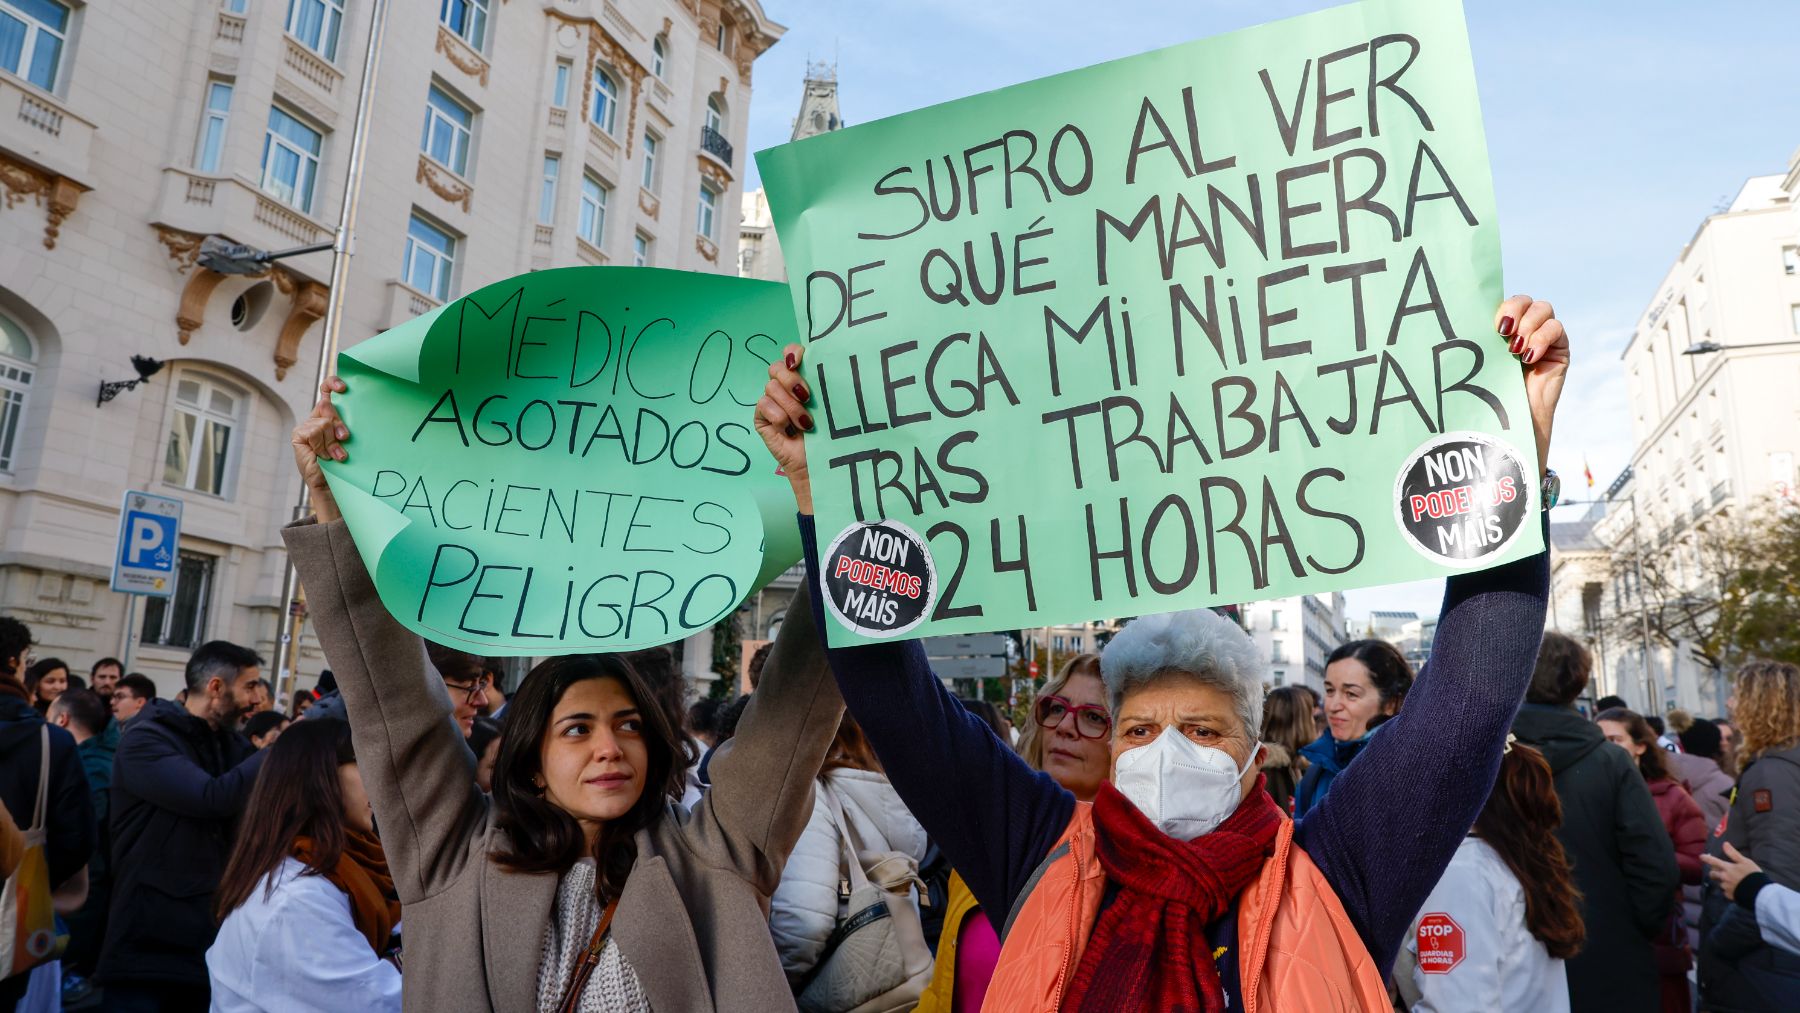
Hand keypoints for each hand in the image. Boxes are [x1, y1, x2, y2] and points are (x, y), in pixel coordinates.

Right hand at [291, 376, 348, 523]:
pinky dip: (323, 445)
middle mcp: (317, 416)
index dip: (333, 383)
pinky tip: (325, 456)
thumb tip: (351, 421)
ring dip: (333, 442)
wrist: (331, 482)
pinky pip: (315, 431)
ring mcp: (307, 425)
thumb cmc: (343, 461)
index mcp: (329, 413)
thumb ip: (346, 426)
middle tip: (345, 438)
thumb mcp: (347, 440)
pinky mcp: (299, 434)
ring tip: (337, 455)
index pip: (327, 390)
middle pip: (329, 406)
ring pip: (324, 422)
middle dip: (339, 424)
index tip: (344, 388)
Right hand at [753, 342, 814, 513]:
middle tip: (808, 397)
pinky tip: (789, 430)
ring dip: (790, 406)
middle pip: (777, 367)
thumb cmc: (832, 433)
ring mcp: (772, 402)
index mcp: (804, 378)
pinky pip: (762, 404)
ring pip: (771, 386)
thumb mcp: (831, 402)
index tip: (799, 361)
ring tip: (806, 423)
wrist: (822, 464)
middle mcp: (785, 387)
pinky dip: (777, 416)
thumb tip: (828, 358)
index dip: (792, 352)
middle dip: (792, 380)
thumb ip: (823, 380)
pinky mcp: (762, 418)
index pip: (791, 353)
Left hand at [1494, 295, 1568, 476]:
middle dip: (1515, 312)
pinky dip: (1542, 338)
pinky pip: (1557, 328)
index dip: (1503, 307)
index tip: (1494, 325)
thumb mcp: (1482, 360)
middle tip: (1504, 333)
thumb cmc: (1490, 392)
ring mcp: (1543, 336)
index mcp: (1503, 328)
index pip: (1506, 302)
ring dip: (1529, 325)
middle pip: (1525, 300)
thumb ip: (1480, 339)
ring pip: (1543, 308)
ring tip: (1516, 350)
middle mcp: (1524, 328)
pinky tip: (1530, 357)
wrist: (1512, 420)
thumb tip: (1461, 317)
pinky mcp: (1559, 348)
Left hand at [1702, 842, 1762, 900]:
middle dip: (1714, 872)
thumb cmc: (1753, 875)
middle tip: (1720, 871)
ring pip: (1720, 883)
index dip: (1706, 858)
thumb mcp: (1745, 862)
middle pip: (1713, 874)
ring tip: (1733, 881)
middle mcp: (1724, 877)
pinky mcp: (1729, 895)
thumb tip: (1725, 844)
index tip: (1701, 856)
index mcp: (1727, 868)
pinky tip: (1736, 889)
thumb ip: (1733, 854)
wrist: (1759, 892)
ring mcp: (1726, 887)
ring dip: (1723, 881)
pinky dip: (1729, 890)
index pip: (1713, 861)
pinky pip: (1725, 891)